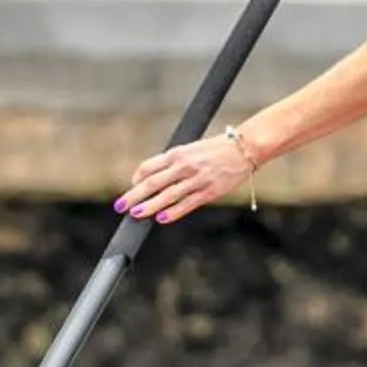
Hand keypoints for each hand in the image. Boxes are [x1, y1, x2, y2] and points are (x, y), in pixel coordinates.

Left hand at [117, 132, 256, 225]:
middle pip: (152, 183)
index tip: (132, 186)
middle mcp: (185, 166)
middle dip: (134, 195)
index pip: (149, 166)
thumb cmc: (218, 149)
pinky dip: (173, 212)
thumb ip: (174, 162)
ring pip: (167, 196)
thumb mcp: (192, 148)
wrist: (245, 148)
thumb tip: (155, 177)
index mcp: (178, 153)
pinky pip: (187, 204)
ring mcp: (197, 179)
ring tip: (136, 214)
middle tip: (121, 205)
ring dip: (149, 206)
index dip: (137, 178)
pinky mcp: (209, 191)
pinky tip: (162, 218)